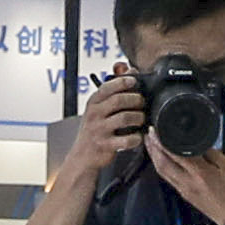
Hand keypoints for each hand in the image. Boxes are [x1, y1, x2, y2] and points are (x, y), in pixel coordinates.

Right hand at [53, 73, 146, 201]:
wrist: (82, 155)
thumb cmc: (94, 129)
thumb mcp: (98, 107)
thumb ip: (113, 88)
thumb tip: (129, 68)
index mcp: (93, 102)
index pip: (108, 87)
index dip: (123, 82)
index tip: (135, 81)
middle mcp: (94, 114)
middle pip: (119, 100)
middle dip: (135, 99)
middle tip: (142, 102)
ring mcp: (99, 130)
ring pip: (125, 118)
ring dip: (138, 117)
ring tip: (141, 119)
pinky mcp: (106, 145)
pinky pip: (126, 140)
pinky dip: (136, 137)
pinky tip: (138, 136)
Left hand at [147, 131, 224, 224]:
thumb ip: (212, 153)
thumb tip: (197, 143)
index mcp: (200, 173)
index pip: (176, 154)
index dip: (163, 142)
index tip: (157, 130)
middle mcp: (187, 181)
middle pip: (163, 163)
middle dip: (153, 148)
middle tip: (148, 134)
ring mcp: (183, 189)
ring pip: (162, 172)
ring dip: (154, 157)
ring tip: (149, 144)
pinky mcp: (183, 194)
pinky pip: (167, 177)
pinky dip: (161, 166)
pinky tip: (160, 159)